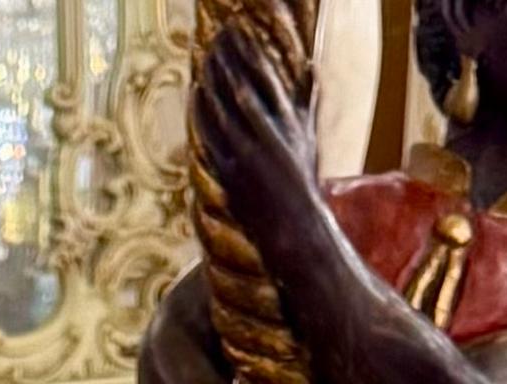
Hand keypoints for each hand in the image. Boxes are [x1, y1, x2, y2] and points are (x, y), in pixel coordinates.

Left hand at [192, 27, 331, 260]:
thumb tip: (312, 66)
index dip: (249, 51)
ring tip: (204, 59)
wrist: (293, 229)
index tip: (238, 32)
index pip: (266, 76)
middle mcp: (267, 136)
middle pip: (241, 87)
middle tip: (215, 39)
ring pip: (223, 110)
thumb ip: (307, 99)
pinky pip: (211, 137)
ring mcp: (246, 156)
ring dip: (212, 82)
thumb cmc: (302, 180)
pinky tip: (195, 93)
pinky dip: (201, 113)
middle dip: (227, 60)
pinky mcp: (230, 174)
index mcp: (288, 124)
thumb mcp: (309, 136)